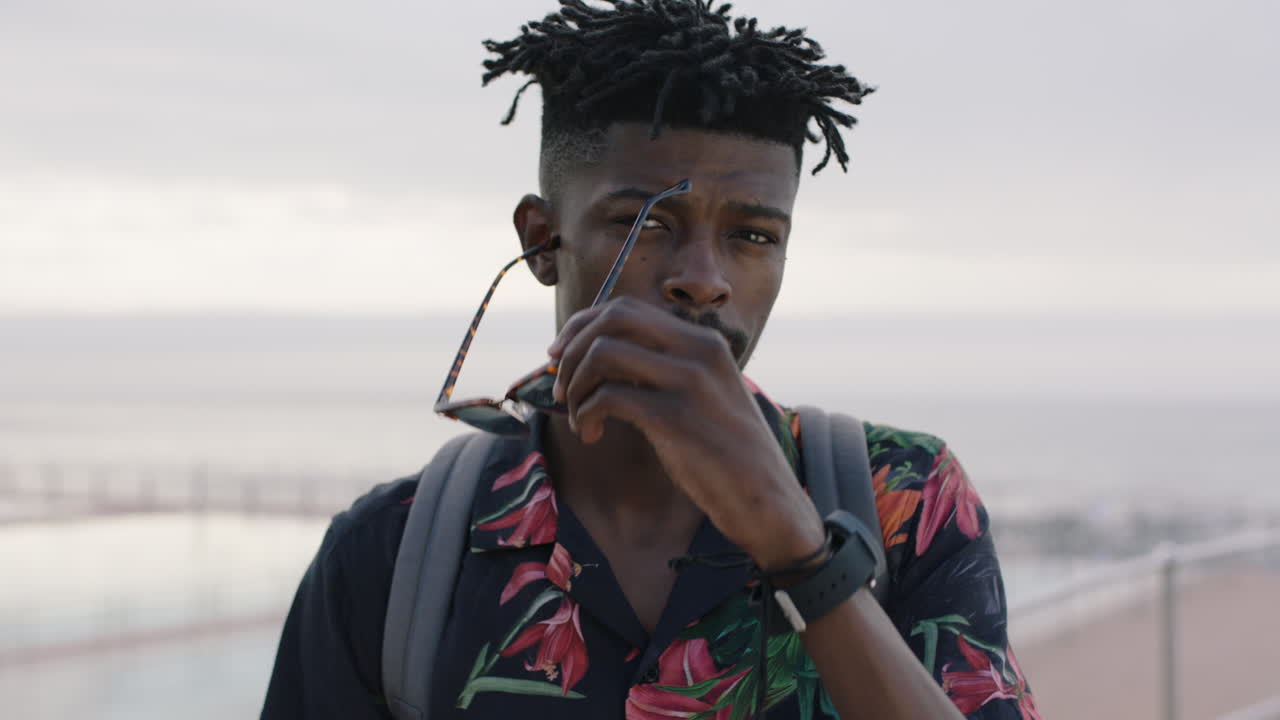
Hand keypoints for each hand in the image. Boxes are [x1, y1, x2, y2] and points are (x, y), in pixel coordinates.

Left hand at [547, 297, 823, 567]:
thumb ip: (662, 371)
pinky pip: (608, 397)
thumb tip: (598, 358)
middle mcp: (699, 350)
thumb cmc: (727, 456)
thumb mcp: (702, 396)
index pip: (627, 308)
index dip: (583, 326)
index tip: (561, 354)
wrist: (768, 501)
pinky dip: (586, 414)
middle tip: (559, 386)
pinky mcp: (676, 418)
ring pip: (603, 355)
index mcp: (704, 341)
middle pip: (612, 319)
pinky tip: (591, 435)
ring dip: (575, 387)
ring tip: (579, 418)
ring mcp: (689, 381)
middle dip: (573, 348)